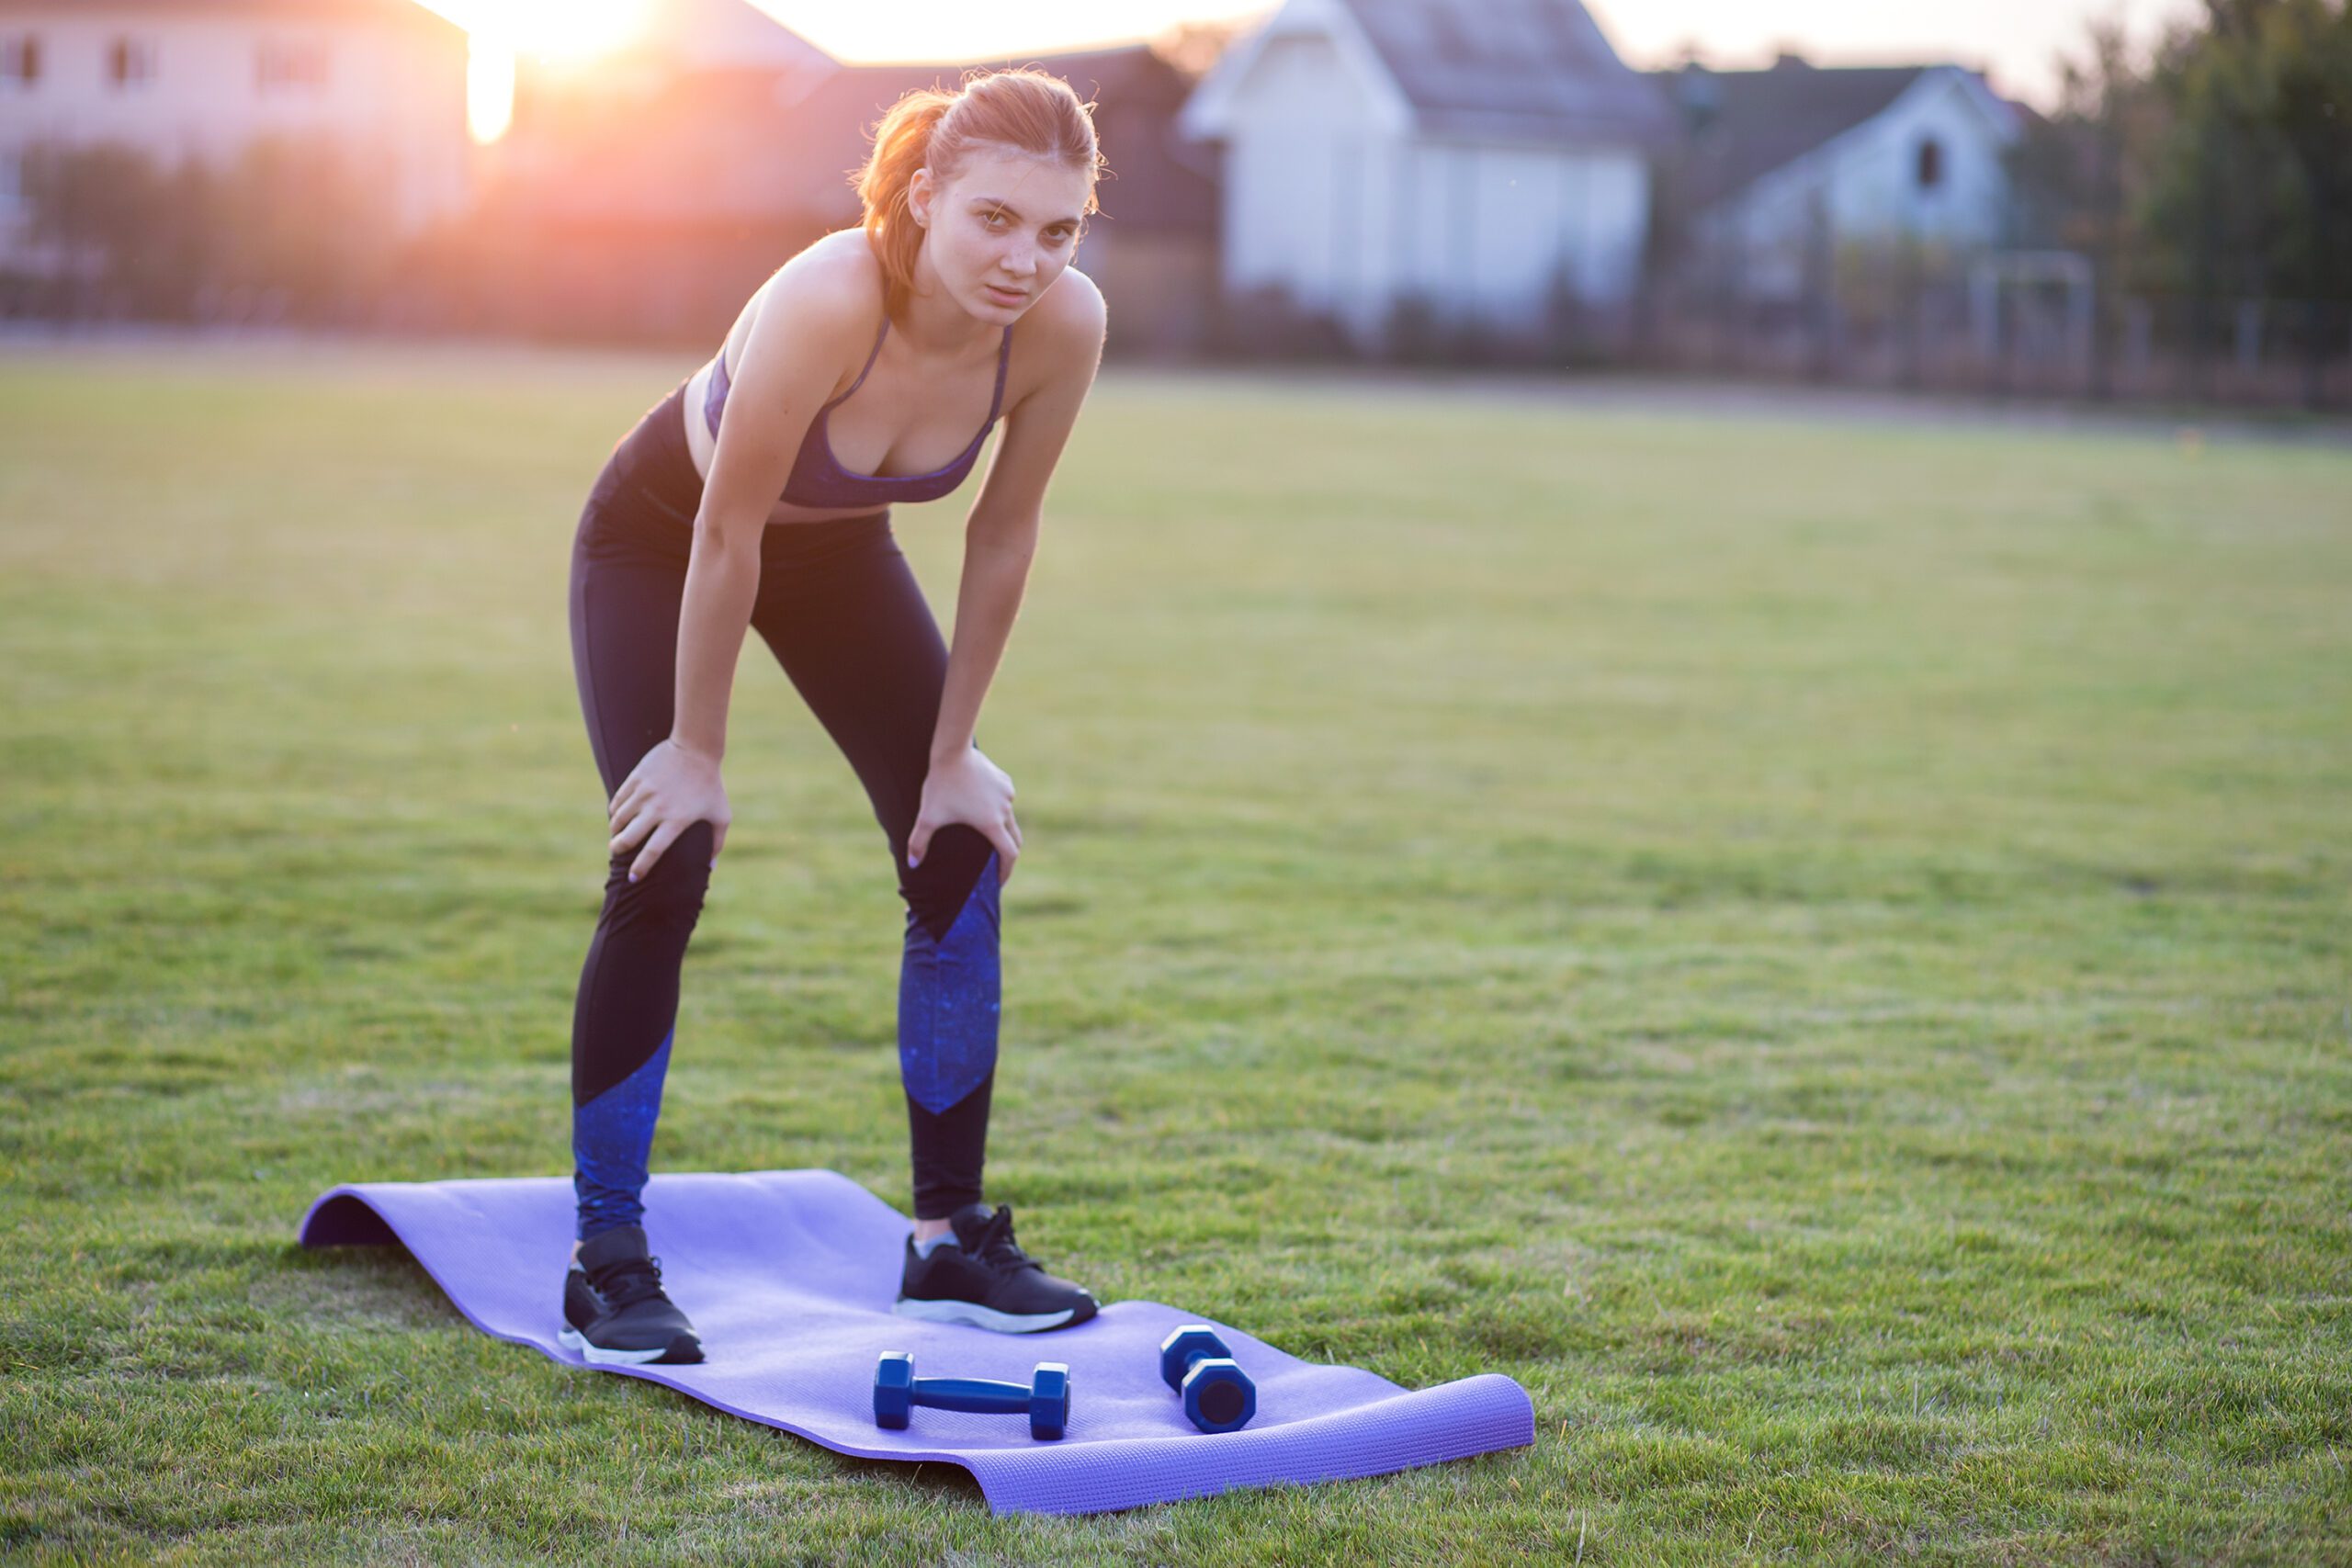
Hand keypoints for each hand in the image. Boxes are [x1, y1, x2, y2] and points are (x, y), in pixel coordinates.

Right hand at [608, 738, 731, 881]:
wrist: (696, 749)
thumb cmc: (711, 785)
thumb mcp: (721, 815)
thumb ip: (717, 843)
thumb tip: (709, 867)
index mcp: (676, 821)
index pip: (653, 851)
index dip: (641, 867)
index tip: (634, 878)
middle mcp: (657, 808)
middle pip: (628, 837)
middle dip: (618, 849)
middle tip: (616, 853)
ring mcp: (644, 793)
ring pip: (619, 819)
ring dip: (615, 830)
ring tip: (616, 836)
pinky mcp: (636, 779)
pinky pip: (618, 801)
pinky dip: (615, 811)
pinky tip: (617, 817)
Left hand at [908, 746, 1021, 883]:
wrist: (952, 752)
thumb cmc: (941, 785)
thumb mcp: (928, 816)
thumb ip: (918, 843)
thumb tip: (912, 865)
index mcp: (991, 824)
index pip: (1009, 854)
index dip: (1006, 871)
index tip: (999, 881)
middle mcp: (1005, 810)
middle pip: (1013, 839)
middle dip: (1006, 854)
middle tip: (994, 865)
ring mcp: (1007, 795)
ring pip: (1008, 817)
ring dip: (1000, 828)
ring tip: (984, 831)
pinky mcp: (1005, 781)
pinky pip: (1004, 800)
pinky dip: (997, 807)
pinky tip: (982, 805)